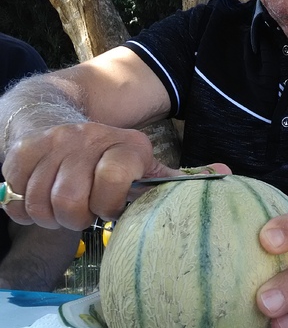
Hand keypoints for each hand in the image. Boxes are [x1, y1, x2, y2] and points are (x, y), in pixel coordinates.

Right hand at [2, 119, 230, 229]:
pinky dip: (25, 207)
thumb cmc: (105, 152)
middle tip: (84, 211)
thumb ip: (177, 175)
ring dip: (50, 214)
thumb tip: (227, 175)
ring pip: (43, 204)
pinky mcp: (20, 153)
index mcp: (125, 144)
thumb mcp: (143, 160)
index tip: (112, 207)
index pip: (116, 180)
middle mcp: (87, 138)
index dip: (111, 203)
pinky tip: (39, 197)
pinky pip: (17, 198)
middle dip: (77, 217)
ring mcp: (51, 145)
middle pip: (73, 203)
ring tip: (62, 205)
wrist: (51, 110)